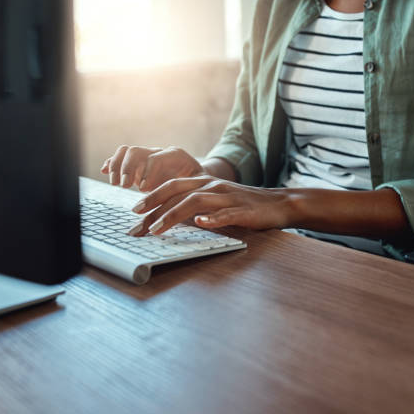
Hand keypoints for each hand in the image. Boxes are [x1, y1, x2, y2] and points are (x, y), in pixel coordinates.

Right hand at [100, 146, 203, 191]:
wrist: (201, 180)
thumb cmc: (202, 188)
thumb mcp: (200, 189)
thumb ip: (192, 195)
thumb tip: (186, 208)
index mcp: (177, 156)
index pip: (156, 158)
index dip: (147, 172)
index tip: (143, 189)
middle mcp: (160, 153)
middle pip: (137, 152)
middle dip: (127, 169)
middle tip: (125, 187)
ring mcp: (148, 157)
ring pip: (127, 152)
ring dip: (117, 166)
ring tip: (116, 184)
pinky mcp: (139, 165)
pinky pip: (122, 158)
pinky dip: (112, 163)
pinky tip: (104, 172)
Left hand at [128, 176, 295, 235]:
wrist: (279, 204)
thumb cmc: (245, 206)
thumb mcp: (217, 202)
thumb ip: (196, 205)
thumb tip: (170, 216)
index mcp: (205, 183)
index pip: (172, 187)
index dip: (152, 197)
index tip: (134, 212)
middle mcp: (213, 186)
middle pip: (177, 192)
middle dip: (154, 208)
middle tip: (137, 225)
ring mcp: (227, 197)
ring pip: (195, 202)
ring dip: (173, 215)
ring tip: (157, 230)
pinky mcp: (242, 210)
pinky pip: (225, 213)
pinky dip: (211, 218)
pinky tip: (200, 224)